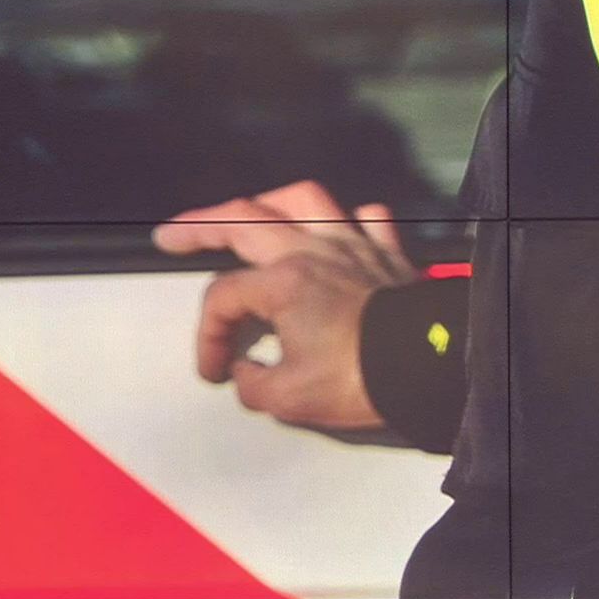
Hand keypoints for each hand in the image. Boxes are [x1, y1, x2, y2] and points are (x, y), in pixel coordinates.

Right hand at [153, 180, 416, 429]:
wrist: (427, 369)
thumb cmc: (360, 379)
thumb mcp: (288, 399)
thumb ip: (253, 383)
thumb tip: (246, 374)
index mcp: (282, 283)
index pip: (222, 299)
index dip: (208, 336)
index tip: (215, 371)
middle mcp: (312, 251)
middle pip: (242, 221)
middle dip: (198, 226)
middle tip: (171, 234)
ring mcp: (352, 245)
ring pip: (303, 199)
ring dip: (269, 203)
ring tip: (251, 213)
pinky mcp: (387, 253)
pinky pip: (368, 218)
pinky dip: (349, 219)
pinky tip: (338, 229)